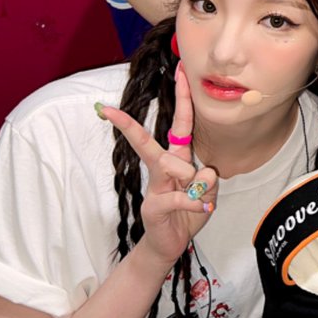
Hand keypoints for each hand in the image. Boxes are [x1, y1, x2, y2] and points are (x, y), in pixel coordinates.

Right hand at [97, 64, 217, 266]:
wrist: (170, 245)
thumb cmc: (187, 213)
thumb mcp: (207, 195)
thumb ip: (208, 181)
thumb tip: (205, 173)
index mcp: (178, 160)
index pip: (181, 124)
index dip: (183, 99)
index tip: (180, 72)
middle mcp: (163, 169)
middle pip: (148, 141)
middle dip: (129, 125)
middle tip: (109, 109)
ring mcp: (154, 187)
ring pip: (169, 166)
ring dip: (191, 180)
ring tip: (200, 197)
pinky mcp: (154, 207)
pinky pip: (178, 197)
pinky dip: (193, 203)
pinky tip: (201, 208)